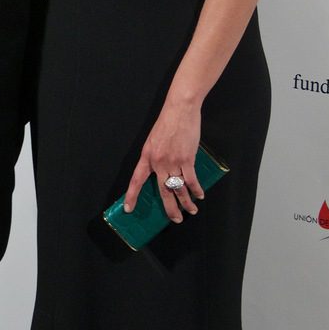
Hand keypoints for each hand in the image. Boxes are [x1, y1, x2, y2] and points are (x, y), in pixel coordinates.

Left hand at [123, 100, 204, 222]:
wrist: (180, 110)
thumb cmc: (167, 122)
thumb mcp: (153, 140)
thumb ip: (156, 156)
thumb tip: (162, 171)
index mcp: (147, 156)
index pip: (136, 180)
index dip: (132, 195)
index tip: (129, 209)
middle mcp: (158, 162)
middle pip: (162, 191)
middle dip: (170, 208)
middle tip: (175, 219)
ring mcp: (172, 161)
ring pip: (179, 189)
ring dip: (186, 202)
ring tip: (191, 210)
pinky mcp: (186, 159)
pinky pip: (191, 180)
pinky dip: (196, 189)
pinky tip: (199, 195)